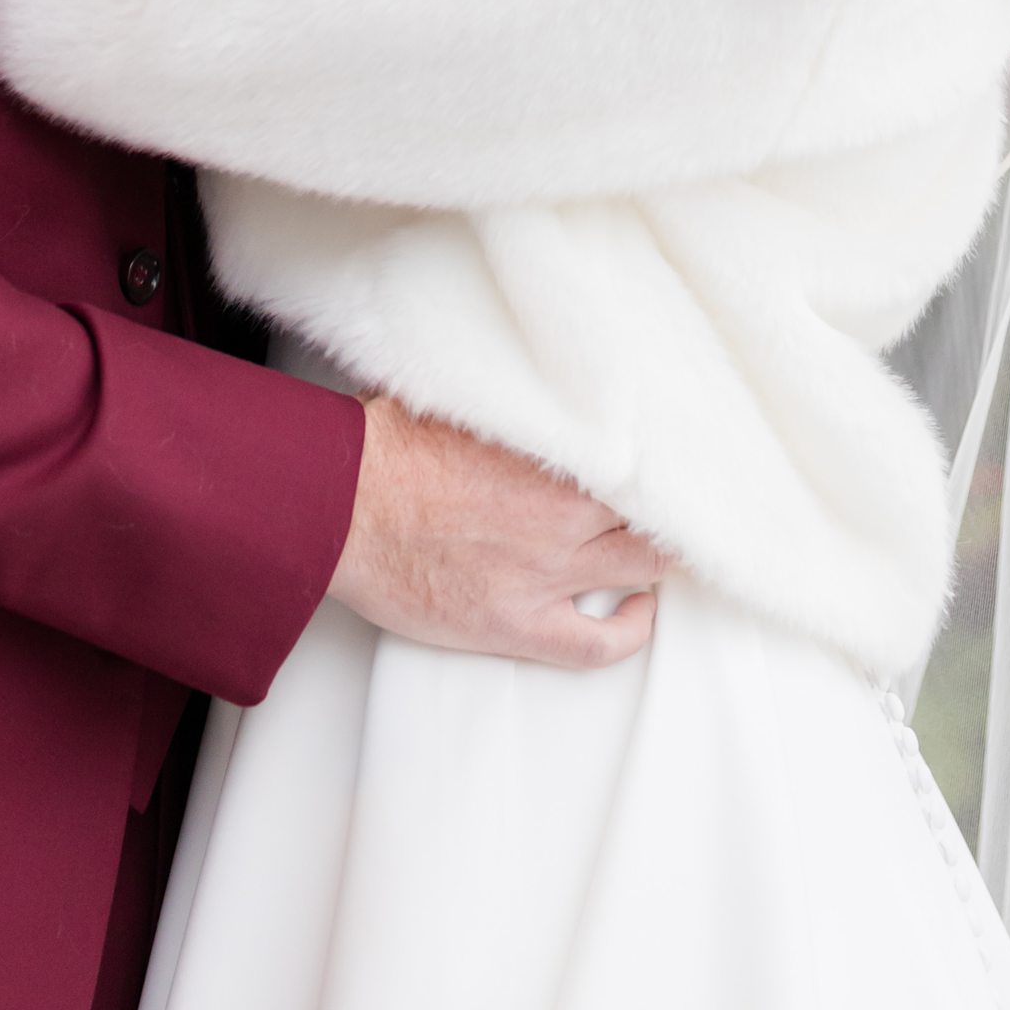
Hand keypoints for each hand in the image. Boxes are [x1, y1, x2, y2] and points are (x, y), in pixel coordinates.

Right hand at [330, 397, 666, 670]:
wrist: (341, 507)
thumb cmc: (386, 449)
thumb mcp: (460, 399)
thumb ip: (513, 396)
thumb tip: (530, 366)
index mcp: (555, 454)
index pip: (641, 457)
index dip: (660, 461)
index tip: (669, 457)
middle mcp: (562, 515)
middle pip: (650, 513)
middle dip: (662, 508)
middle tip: (666, 503)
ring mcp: (545, 575)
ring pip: (640, 568)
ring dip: (654, 557)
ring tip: (660, 550)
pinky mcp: (517, 624)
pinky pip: (597, 644)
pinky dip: (630, 633)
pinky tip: (639, 614)